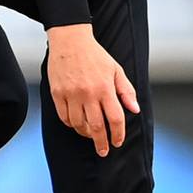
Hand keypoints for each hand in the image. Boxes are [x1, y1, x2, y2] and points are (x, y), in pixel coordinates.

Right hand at [46, 23, 139, 156]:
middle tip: (103, 151)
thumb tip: (134, 110)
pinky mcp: (57, 93)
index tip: (117, 142)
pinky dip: (71, 125)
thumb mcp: (116, 70)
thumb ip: (126, 91)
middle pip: (96, 127)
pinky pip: (64, 117)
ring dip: (86, 134)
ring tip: (90, 135)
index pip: (115, 118)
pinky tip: (77, 124)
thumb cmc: (95, 55)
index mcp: (105, 88)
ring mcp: (71, 94)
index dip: (118, 134)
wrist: (70, 40)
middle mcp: (88, 93)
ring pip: (78, 124)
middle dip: (101, 143)